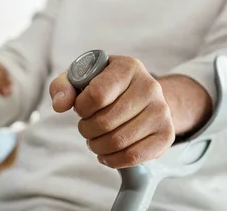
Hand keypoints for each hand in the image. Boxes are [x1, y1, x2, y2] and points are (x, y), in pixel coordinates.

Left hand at [49, 56, 174, 168]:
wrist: (141, 95)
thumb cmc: (105, 86)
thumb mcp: (83, 77)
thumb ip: (63, 86)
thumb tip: (60, 104)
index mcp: (128, 67)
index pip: (97, 94)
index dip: (81, 107)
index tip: (81, 108)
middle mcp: (150, 86)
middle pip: (106, 122)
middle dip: (86, 129)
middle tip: (86, 127)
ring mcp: (161, 111)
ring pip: (118, 141)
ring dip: (97, 145)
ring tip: (95, 139)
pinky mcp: (166, 134)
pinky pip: (134, 156)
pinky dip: (113, 160)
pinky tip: (106, 153)